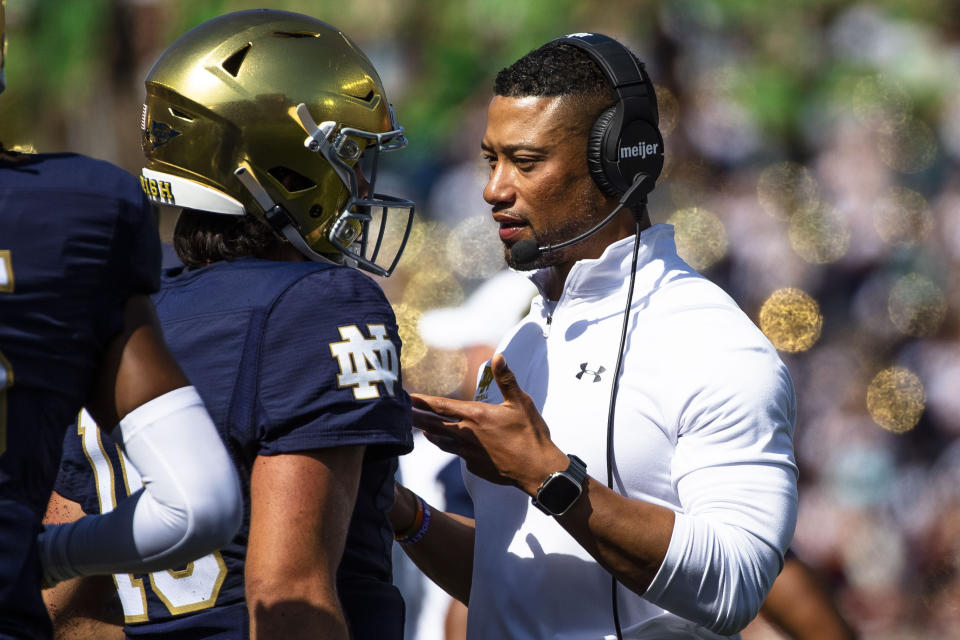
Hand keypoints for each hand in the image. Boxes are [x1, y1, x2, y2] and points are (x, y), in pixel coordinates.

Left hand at [410, 354, 568, 494]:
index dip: (423, 402)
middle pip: (434, 424)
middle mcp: (467, 434)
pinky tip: (447, 444)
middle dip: (416, 418)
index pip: (442, 407)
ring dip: (429, 433)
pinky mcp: (475, 466)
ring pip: (442, 441)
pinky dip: (449, 446)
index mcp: (476, 416)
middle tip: (401, 413)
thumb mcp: (521, 403)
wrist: (536, 470)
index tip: (408, 397)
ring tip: (420, 428)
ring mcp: (469, 452)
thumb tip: (499, 357)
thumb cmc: (530, 435)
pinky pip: (457, 453)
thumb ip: (506, 380)